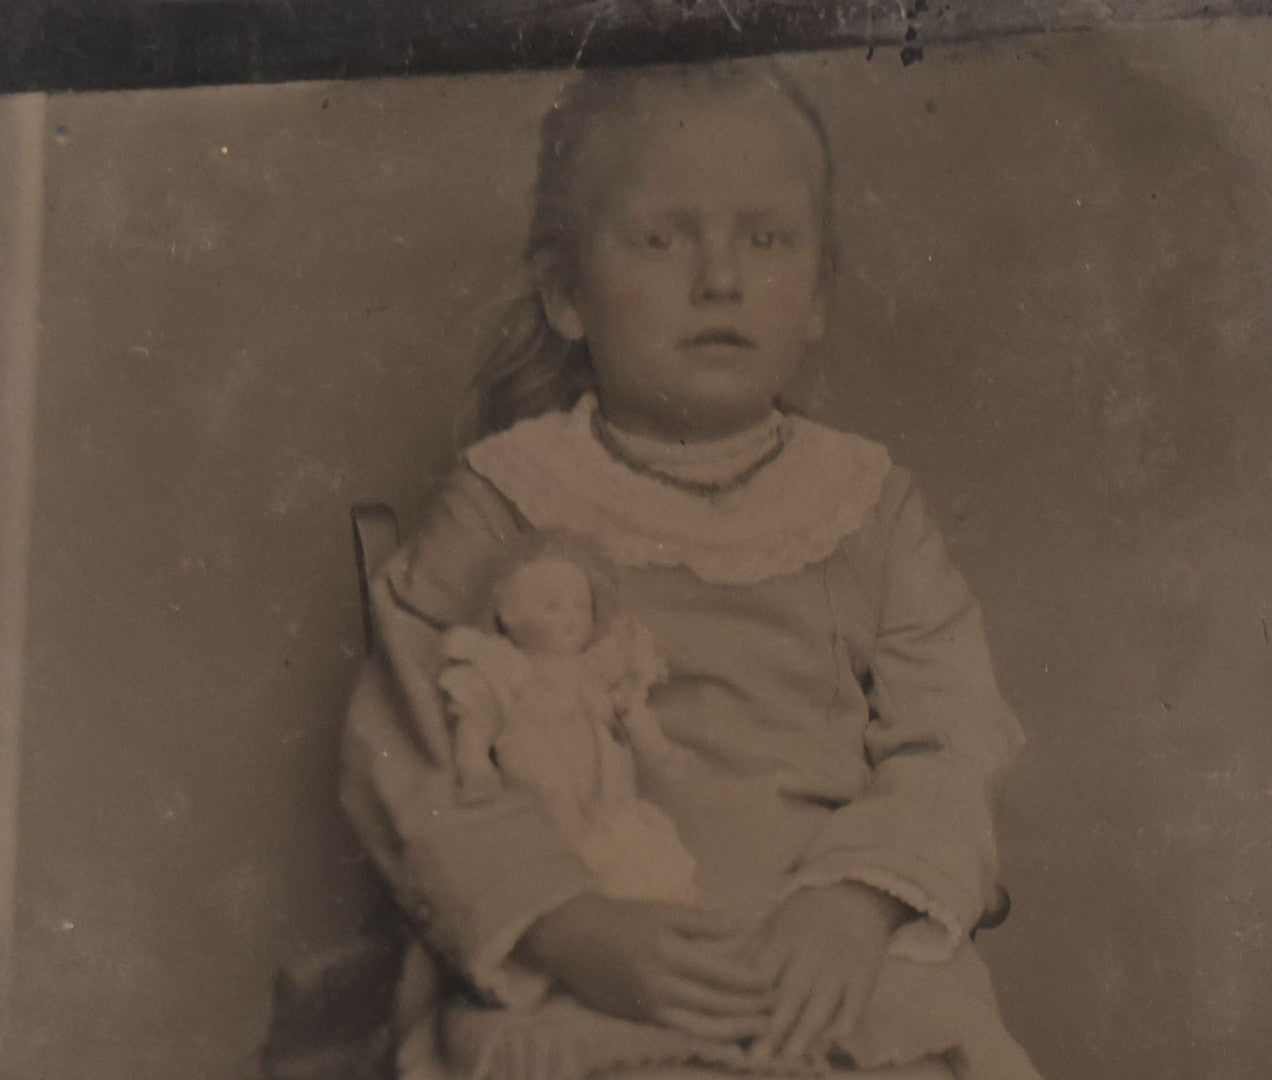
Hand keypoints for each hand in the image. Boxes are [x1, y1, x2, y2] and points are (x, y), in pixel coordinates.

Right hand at [516, 893, 773, 1042]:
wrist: (569, 938)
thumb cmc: (618, 918)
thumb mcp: (660, 911)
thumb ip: (701, 921)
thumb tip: (741, 925)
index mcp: (668, 953)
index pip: (721, 974)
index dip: (751, 981)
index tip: (774, 981)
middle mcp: (661, 985)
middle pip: (717, 1004)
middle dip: (751, 1008)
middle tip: (778, 1007)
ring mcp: (650, 1007)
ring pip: (702, 1026)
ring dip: (736, 1030)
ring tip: (761, 1029)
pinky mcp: (640, 1019)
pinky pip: (682, 1032)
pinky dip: (709, 1036)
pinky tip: (727, 1035)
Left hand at [749, 882, 907, 1062]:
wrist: (853, 893)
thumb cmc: (803, 915)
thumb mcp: (773, 923)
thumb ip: (750, 951)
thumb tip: (716, 974)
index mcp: (782, 938)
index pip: (762, 973)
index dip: (749, 999)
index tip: (734, 1025)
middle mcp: (810, 952)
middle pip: (790, 992)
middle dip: (774, 1026)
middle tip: (757, 1056)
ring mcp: (839, 963)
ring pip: (823, 1000)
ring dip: (807, 1028)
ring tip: (792, 1056)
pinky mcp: (865, 972)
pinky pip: (858, 998)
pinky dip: (849, 1017)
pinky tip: (837, 1038)